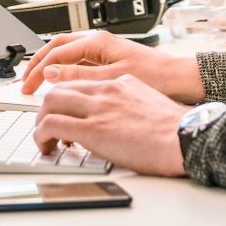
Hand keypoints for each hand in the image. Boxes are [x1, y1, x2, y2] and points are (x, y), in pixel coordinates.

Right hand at [21, 30, 204, 102]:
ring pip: (66, 54)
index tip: (26, 86)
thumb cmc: (154, 75)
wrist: (179, 78)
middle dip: (37, 63)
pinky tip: (60, 85)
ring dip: (49, 66)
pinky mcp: (107, 59)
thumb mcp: (111, 78)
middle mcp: (97, 41)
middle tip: (24, 83)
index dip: (37, 69)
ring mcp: (102, 49)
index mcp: (96, 40)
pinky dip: (63, 71)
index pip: (55, 52)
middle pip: (57, 47)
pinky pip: (77, 62)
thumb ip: (79, 75)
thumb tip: (51, 73)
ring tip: (37, 83)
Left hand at [33, 75, 188, 176]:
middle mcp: (106, 90)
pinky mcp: (92, 129)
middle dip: (45, 105)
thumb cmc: (174, 128)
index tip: (61, 109)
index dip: (65, 96)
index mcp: (120, 82)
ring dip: (40, 120)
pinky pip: (52, 124)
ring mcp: (98, 107)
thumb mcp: (147, 102)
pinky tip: (46, 145)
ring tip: (44, 138)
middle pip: (60, 86)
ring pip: (51, 101)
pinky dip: (41, 134)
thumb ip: (127, 102)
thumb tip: (118, 118)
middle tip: (45, 122)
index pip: (81, 80)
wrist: (184, 136)